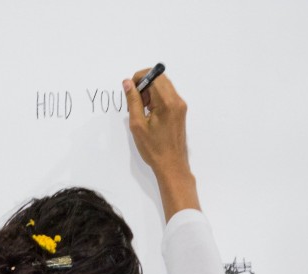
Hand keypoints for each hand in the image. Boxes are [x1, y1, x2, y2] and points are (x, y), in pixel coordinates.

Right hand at [124, 69, 199, 217]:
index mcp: (167, 103)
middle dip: (144, 84)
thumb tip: (127, 83)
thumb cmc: (154, 148)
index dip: (139, 78)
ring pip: (163, 86)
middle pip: (160, 78)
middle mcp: (177, 101)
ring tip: (142, 110)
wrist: (171, 165)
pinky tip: (150, 113)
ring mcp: (180, 106)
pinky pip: (167, 95)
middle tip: (135, 101)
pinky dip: (156, 98)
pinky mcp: (180, 111)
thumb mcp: (137, 124)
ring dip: (150, 91)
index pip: (154, 75)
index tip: (130, 90)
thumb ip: (133, 100)